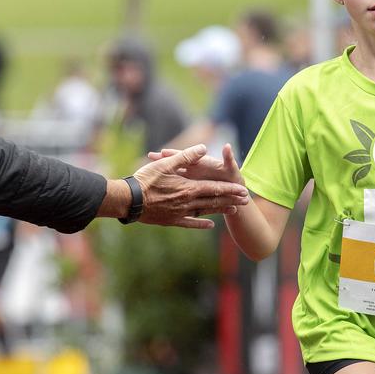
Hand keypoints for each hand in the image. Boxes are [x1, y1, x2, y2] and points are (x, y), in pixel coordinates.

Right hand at [133, 144, 249, 228]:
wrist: (128, 201)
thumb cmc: (144, 180)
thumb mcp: (165, 164)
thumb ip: (186, 157)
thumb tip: (203, 148)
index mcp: (188, 188)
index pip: (214, 188)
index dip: (230, 189)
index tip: (244, 191)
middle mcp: (187, 202)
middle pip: (213, 201)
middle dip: (231, 200)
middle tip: (245, 201)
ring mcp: (180, 213)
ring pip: (205, 212)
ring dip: (220, 211)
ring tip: (233, 210)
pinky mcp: (171, 220)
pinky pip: (190, 223)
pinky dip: (201, 224)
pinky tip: (210, 225)